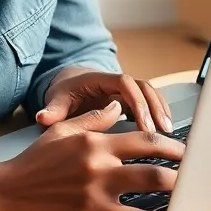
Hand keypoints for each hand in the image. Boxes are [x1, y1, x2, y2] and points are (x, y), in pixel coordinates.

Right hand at [0, 100, 184, 210]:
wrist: (4, 193)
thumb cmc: (32, 164)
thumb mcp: (61, 132)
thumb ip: (92, 120)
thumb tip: (117, 108)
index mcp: (94, 140)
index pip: (143, 138)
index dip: (171, 145)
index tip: (187, 150)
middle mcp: (100, 162)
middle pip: (154, 162)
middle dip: (182, 169)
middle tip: (198, 174)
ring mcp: (97, 189)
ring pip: (150, 188)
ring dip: (176, 192)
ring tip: (192, 196)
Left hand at [36, 68, 172, 133]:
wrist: (69, 84)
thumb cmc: (65, 93)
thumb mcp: (57, 100)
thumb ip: (53, 111)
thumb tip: (42, 118)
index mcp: (100, 78)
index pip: (124, 83)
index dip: (136, 101)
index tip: (143, 125)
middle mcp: (116, 80)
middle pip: (143, 87)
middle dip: (154, 108)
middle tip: (160, 131)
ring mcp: (126, 89)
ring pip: (151, 93)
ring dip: (161, 110)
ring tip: (167, 132)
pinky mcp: (131, 98)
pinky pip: (150, 101)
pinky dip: (159, 112)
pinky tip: (165, 130)